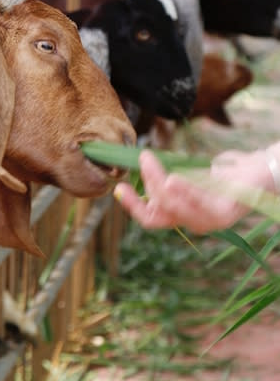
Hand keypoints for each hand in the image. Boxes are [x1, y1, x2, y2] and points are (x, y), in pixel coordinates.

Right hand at [113, 147, 277, 233]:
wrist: (261, 173)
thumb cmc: (225, 174)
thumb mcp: (191, 177)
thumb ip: (169, 180)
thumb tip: (140, 167)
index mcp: (184, 216)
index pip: (150, 218)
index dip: (132, 205)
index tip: (119, 187)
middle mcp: (194, 223)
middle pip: (159, 210)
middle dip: (147, 183)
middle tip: (143, 157)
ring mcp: (209, 222)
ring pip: (174, 206)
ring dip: (158, 183)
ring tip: (150, 162)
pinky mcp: (224, 215)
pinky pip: (198, 203)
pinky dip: (184, 192)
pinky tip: (173, 179)